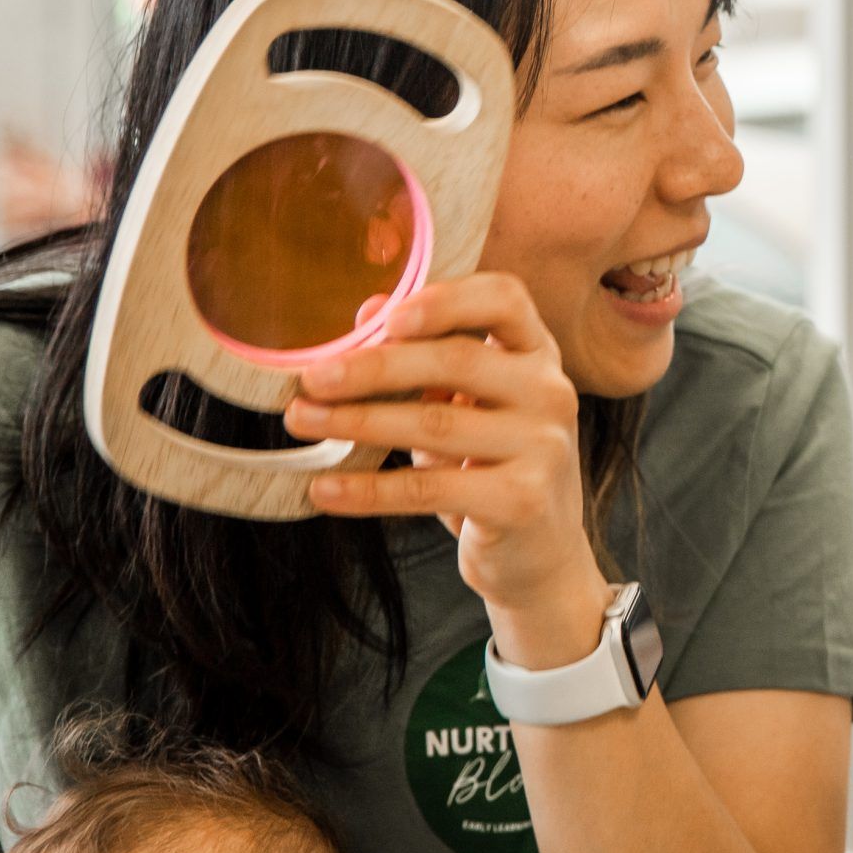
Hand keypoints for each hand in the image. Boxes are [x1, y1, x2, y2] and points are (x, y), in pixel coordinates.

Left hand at [285, 274, 610, 664]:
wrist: (540, 553)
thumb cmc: (490, 464)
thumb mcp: (466, 405)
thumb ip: (424, 355)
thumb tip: (367, 312)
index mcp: (537, 354)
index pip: (504, 299)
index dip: (446, 299)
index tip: (386, 319)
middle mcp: (551, 391)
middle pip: (458, 360)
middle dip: (374, 367)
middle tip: (311, 378)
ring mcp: (543, 446)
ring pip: (435, 425)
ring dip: (357, 422)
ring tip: (301, 421)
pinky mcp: (522, 501)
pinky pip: (429, 488)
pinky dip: (369, 489)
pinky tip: (324, 488)